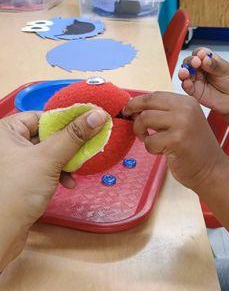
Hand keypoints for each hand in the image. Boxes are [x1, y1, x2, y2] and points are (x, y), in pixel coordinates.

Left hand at [0, 109, 106, 270]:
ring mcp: (13, 162)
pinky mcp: (20, 178)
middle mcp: (8, 143)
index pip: (42, 116)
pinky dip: (57, 173)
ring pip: (48, 152)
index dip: (65, 121)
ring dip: (65, 162)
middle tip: (86, 149)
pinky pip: (43, 167)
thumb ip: (74, 135)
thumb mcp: (49, 158)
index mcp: (7, 131)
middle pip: (46, 134)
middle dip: (67, 146)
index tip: (89, 125)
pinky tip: (67, 185)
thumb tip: (98, 114)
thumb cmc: (18, 190)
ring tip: (75, 172)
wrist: (1, 235)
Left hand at [124, 92, 225, 190]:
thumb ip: (162, 113)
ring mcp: (182, 123)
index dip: (138, 101)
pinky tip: (161, 151)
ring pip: (145, 119)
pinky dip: (150, 148)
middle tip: (128, 118)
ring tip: (148, 140)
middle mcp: (185, 109)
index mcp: (186, 102)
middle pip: (148, 102)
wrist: (210, 169)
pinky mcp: (176, 140)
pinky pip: (150, 140)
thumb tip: (133, 109)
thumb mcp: (181, 122)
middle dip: (133, 110)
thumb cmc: (191, 147)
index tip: (129, 108)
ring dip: (141, 132)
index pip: (155, 95)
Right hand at [178, 47, 228, 115]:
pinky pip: (187, 87)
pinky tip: (187, 82)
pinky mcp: (194, 91)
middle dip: (189, 62)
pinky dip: (185, 84)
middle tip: (195, 63)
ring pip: (185, 75)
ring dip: (183, 73)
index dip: (197, 53)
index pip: (198, 53)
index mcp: (208, 60)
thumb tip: (205, 59)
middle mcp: (200, 69)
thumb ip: (215, 64)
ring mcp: (196, 80)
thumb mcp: (226, 70)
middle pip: (189, 62)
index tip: (200, 55)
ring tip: (185, 73)